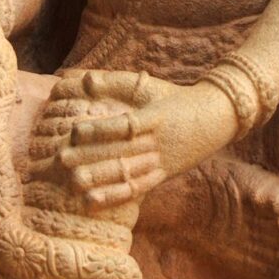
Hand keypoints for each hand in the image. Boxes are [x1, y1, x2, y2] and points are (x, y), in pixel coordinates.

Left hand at [43, 76, 237, 210]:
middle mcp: (157, 142)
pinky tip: (92, 201)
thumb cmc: (177, 98)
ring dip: (100, 179)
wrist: (217, 117)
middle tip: (61, 159)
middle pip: (121, 152)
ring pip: (127, 173)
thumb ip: (115, 82)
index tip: (75, 131)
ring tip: (73, 183)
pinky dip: (115, 196)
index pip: (124, 126)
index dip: (100, 130)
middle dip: (90, 157)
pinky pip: (138, 188)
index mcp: (155, 117)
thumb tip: (83, 78)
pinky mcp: (163, 175)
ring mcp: (161, 161)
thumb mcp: (149, 87)